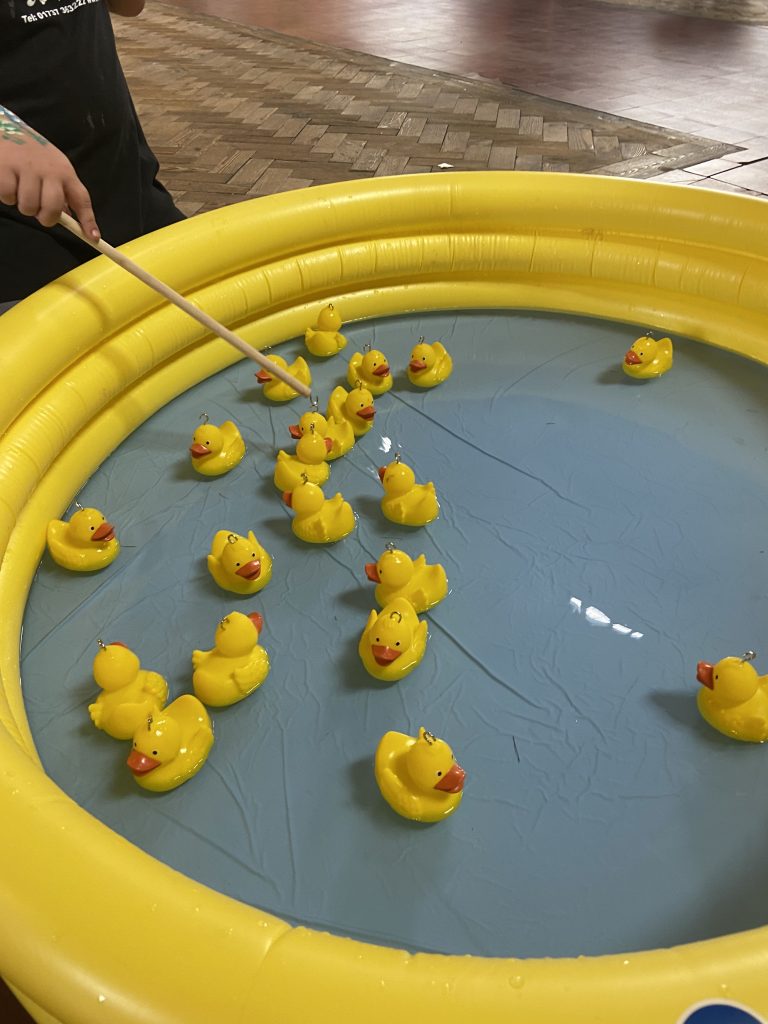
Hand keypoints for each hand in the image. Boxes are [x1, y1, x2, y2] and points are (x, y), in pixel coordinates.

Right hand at [0, 109, 99, 239]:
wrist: (4, 127)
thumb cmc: (32, 153)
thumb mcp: (53, 167)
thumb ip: (61, 191)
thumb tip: (68, 218)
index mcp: (64, 172)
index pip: (81, 199)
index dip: (88, 221)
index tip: (93, 238)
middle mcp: (49, 170)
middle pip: (53, 208)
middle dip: (46, 217)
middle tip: (38, 210)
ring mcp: (27, 168)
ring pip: (28, 207)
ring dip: (23, 206)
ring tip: (20, 190)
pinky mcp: (5, 167)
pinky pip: (8, 196)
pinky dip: (6, 196)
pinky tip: (8, 182)